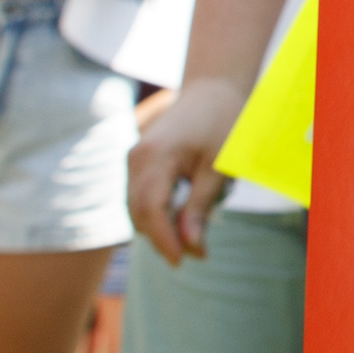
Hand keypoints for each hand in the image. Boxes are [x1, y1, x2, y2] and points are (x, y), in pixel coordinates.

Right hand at [126, 73, 249, 262]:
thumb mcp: (217, 166)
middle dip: (163, 238)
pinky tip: (182, 217)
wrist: (211, 90)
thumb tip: (190, 247)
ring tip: (194, 236)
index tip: (182, 262)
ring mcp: (132, 159)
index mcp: (155, 155)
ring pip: (135, 208)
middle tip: (198, 253)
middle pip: (138, 213)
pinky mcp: (136, 162)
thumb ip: (200, 206)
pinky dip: (157, 212)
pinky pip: (139, 197)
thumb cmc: (221, 123)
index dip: (164, 240)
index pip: (150, 210)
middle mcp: (135, 158)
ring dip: (160, 228)